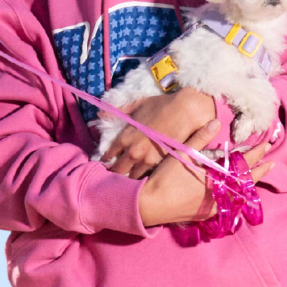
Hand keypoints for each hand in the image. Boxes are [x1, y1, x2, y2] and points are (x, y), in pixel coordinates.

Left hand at [104, 88, 218, 178]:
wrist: (186, 111)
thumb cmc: (162, 105)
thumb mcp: (138, 105)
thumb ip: (118, 111)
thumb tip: (100, 114)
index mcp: (125, 136)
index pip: (109, 154)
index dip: (106, 159)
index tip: (106, 163)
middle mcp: (132, 150)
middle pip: (118, 169)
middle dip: (115, 173)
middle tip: (114, 176)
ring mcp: (146, 159)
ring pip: (132, 176)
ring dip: (129, 177)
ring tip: (128, 181)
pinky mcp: (160, 163)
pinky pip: (147, 175)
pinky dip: (143, 176)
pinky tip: (143, 178)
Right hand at [137, 127, 275, 227]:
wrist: (150, 205)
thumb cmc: (165, 178)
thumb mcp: (182, 154)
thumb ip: (200, 138)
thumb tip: (216, 122)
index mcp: (216, 178)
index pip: (242, 164)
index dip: (255, 154)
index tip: (266, 145)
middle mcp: (219, 194)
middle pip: (246, 182)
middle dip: (259, 170)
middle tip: (272, 162)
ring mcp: (213, 206)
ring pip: (239, 195)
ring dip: (249, 184)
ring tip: (258, 176)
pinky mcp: (205, 214)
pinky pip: (228, 205)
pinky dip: (236, 197)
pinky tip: (238, 194)